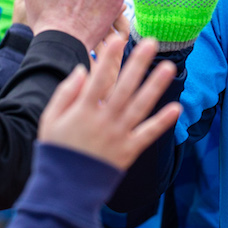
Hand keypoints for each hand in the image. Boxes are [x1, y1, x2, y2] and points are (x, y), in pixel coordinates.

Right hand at [38, 34, 179, 170]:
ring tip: (168, 67)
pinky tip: (176, 108)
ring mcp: (118, 135)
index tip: (118, 38)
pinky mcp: (129, 150)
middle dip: (138, 64)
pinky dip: (162, 122)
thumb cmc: (57, 149)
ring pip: (140, 106)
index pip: (98, 79)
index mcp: (83, 111)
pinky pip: (148, 134)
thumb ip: (66, 93)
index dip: (108, 59)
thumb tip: (83, 69)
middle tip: (151, 42)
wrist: (66, 188)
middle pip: (124, 87)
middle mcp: (103, 120)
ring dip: (155, 86)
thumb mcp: (51, 119)